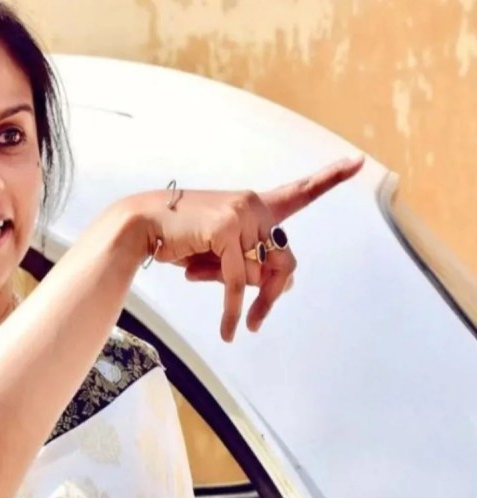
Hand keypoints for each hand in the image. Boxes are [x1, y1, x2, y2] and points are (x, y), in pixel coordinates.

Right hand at [144, 155, 364, 341]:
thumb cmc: (181, 239)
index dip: (329, 178)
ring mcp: (243, 213)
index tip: (358, 162)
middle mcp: (254, 204)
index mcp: (255, 205)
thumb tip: (286, 284)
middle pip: (283, 259)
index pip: (298, 193)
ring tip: (211, 296)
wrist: (142, 226)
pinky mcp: (227, 229)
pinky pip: (239, 281)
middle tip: (258, 322)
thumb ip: (252, 265)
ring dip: (243, 298)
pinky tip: (231, 331)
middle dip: (271, 294)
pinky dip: (235, 310)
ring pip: (261, 273)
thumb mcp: (222, 255)